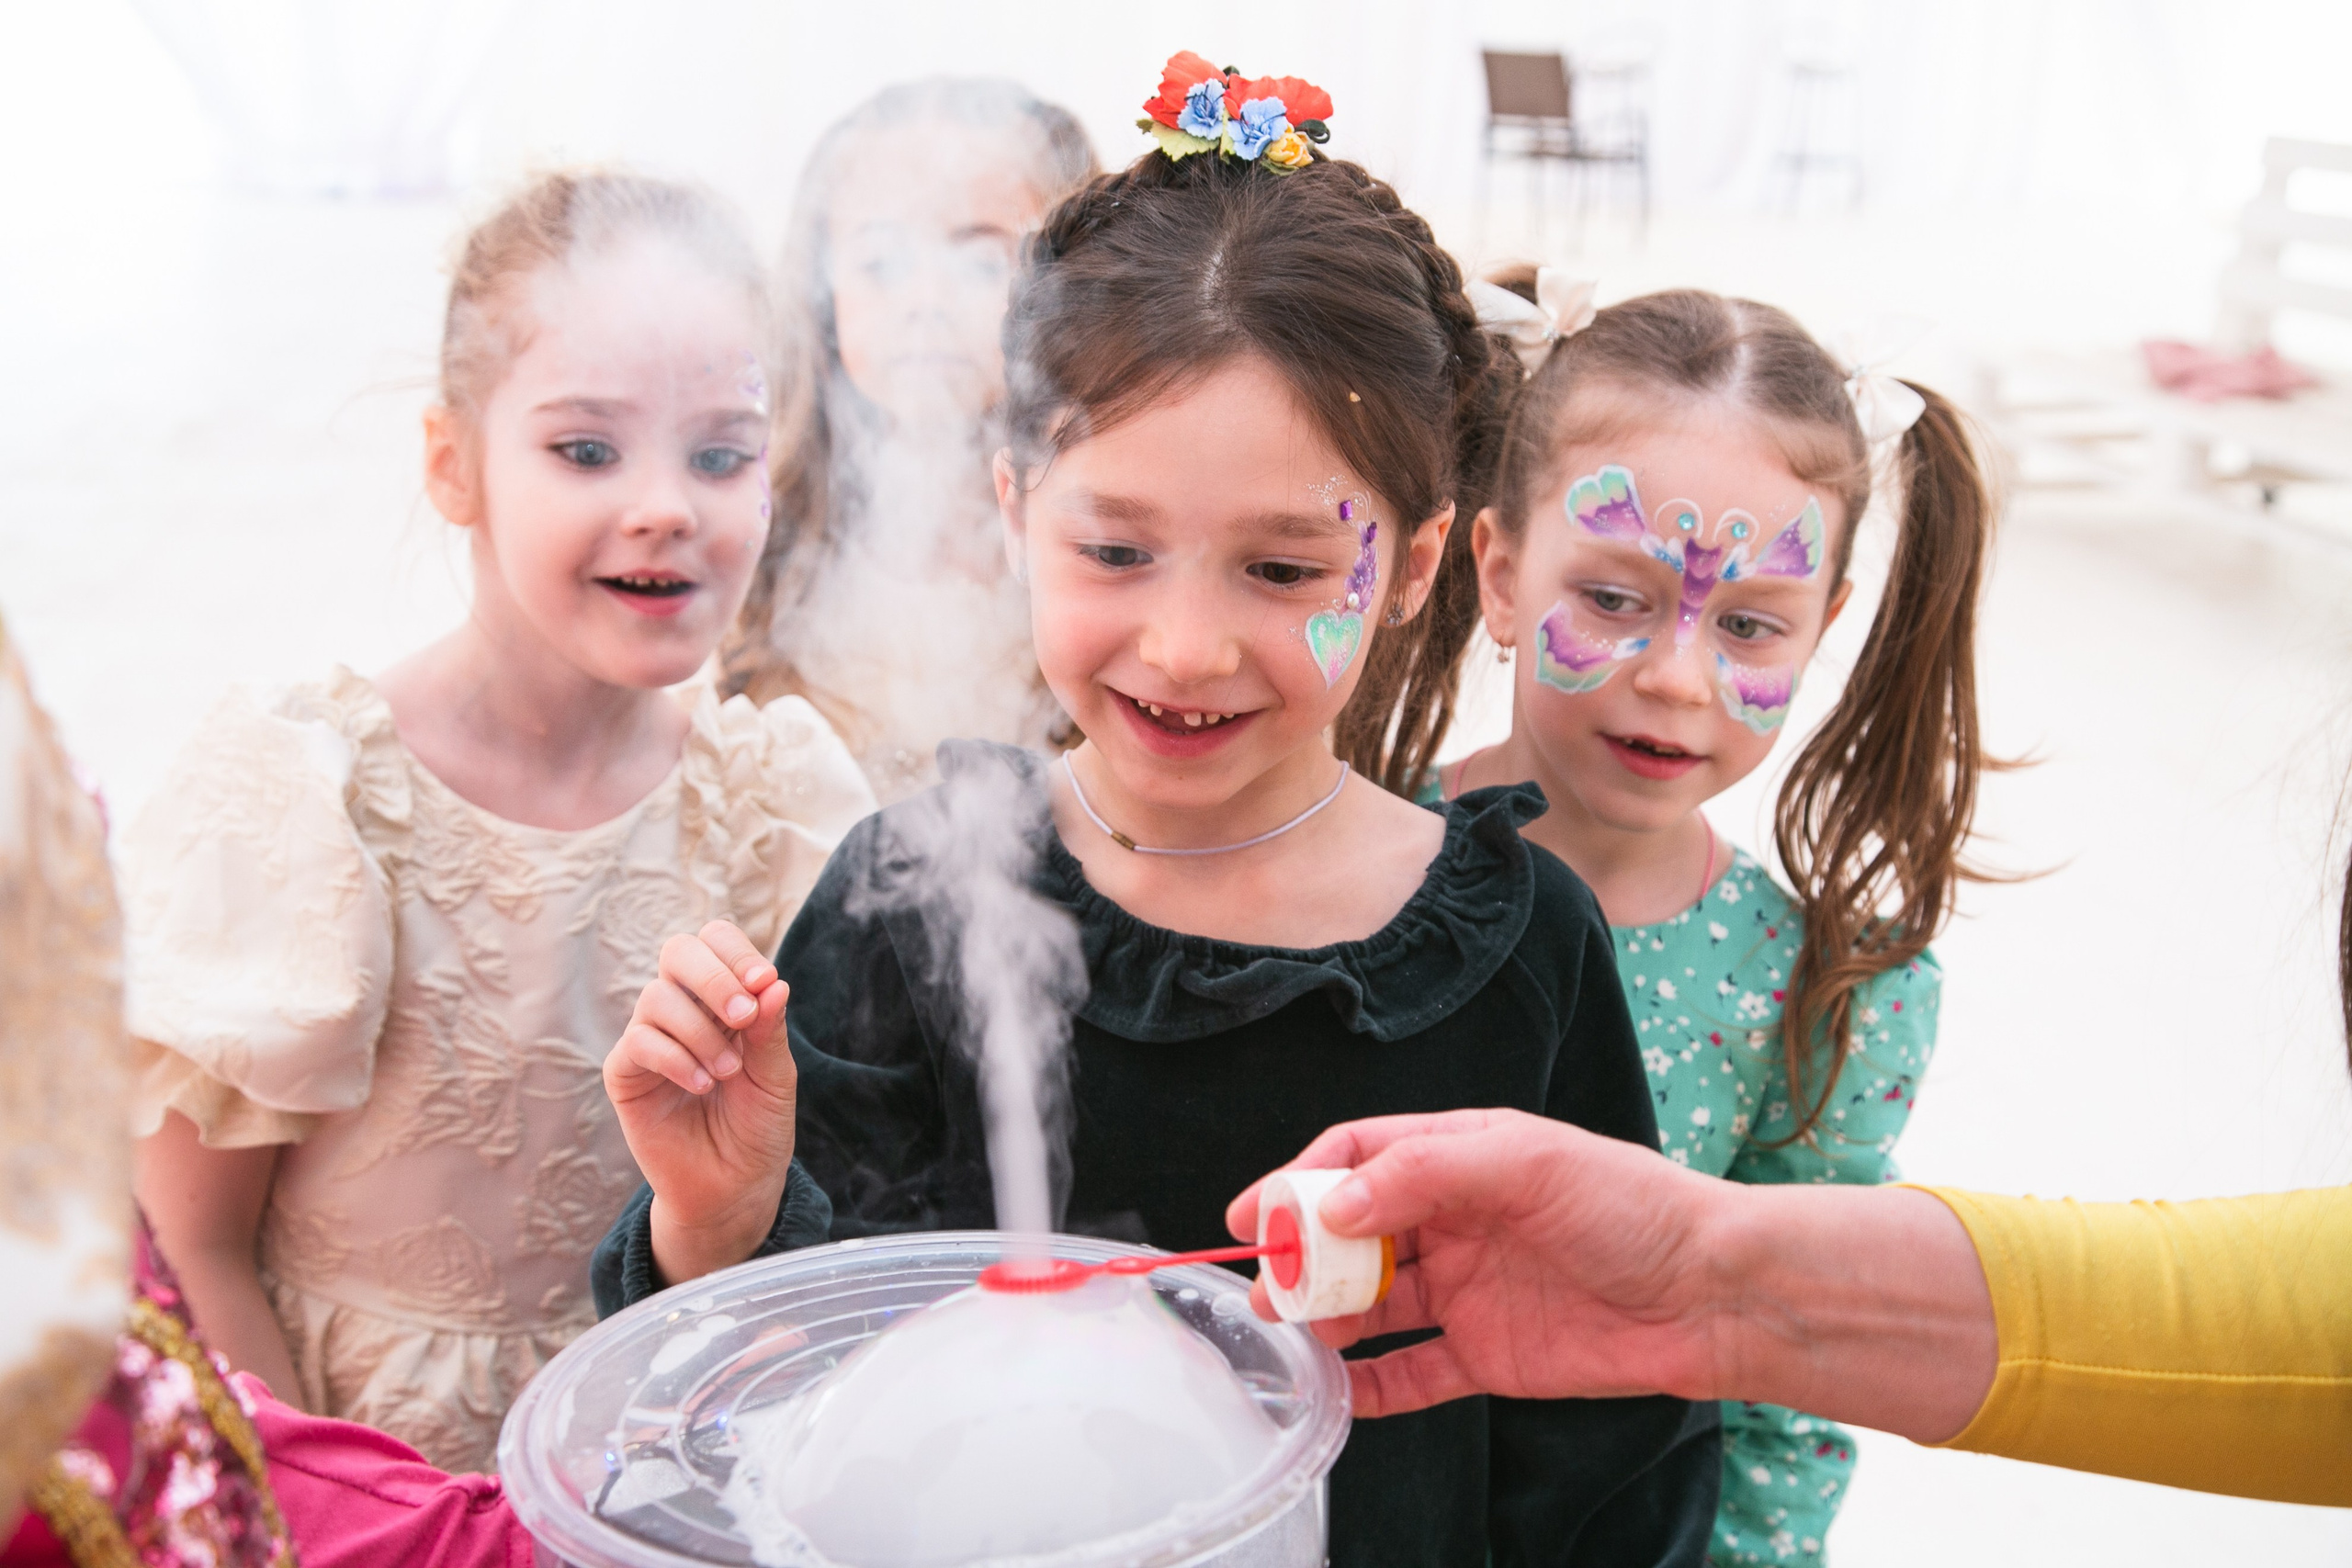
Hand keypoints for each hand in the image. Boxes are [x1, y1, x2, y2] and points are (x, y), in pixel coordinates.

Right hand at [605, 920, 797, 1285]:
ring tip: (726, 1074)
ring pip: (656, 998)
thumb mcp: (775, 1076)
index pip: (716, 941)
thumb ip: (769, 1029)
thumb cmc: (758, 1126)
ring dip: (700, 1032)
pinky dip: (675, 1058)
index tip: (763, 981)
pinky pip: (638, 1042)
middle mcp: (683, 1009)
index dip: (735, 951)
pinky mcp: (625, 1073)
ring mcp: (651, 1038)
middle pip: (678, 951)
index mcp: (724, 998)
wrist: (734, 1186)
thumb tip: (773, 982)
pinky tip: (701, 1085)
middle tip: (743, 1018)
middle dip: (713, 978)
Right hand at [1225, 1109, 1725, 1417]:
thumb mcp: (1528, 1163)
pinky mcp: (1487, 1355)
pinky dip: (1372, 1386)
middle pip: (1352, 1236)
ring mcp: (1467, 1290)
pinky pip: (1412, 1372)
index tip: (1255, 1214)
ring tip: (1297, 1336)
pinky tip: (1340, 1394)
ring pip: (1372, 1305)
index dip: (1300, 1183)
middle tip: (1269, 1288)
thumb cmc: (1633, 1208)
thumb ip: (1426, 1173)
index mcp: (1461, 1157)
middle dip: (1303, 1259)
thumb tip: (1336, 1204)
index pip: (1357, 1159)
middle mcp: (1454, 1221)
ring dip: (1327, 1319)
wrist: (1712, 1295)